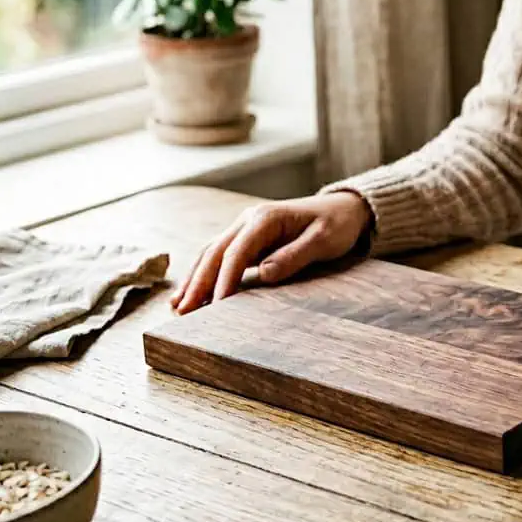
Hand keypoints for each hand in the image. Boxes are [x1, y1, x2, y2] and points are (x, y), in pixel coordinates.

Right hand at [171, 192, 372, 313]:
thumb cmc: (336, 224)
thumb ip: (294, 256)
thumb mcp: (323, 240)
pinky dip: (203, 274)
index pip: (237, 252)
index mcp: (266, 218)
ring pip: (211, 253)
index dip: (224, 280)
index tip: (216, 306)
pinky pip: (219, 256)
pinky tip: (191, 294)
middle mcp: (248, 219)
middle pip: (215, 252)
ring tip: (178, 308)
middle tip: (182, 312)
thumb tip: (264, 274)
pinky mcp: (247, 239)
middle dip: (198, 282)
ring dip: (194, 279)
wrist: (343, 209)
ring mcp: (245, 227)